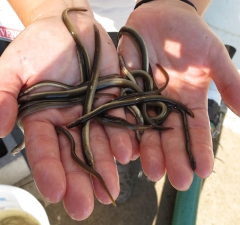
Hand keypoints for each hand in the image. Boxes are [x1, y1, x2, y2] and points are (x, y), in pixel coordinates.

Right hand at [0, 9, 132, 219]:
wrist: (72, 28)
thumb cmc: (40, 45)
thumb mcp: (15, 67)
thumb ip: (3, 95)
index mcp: (44, 117)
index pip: (45, 149)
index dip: (48, 170)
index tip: (54, 192)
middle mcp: (69, 120)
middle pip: (74, 154)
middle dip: (80, 180)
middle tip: (87, 206)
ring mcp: (93, 112)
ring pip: (99, 143)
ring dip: (105, 166)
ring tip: (110, 189)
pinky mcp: (114, 101)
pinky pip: (120, 121)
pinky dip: (124, 137)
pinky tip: (127, 154)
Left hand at [118, 0, 239, 189]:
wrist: (162, 15)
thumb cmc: (190, 34)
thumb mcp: (214, 57)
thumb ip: (229, 83)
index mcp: (188, 102)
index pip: (196, 131)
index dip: (200, 151)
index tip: (204, 171)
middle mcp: (166, 106)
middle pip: (170, 136)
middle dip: (174, 158)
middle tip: (177, 180)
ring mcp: (144, 99)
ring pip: (146, 129)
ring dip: (150, 150)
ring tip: (152, 170)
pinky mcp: (125, 89)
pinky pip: (124, 111)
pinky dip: (126, 128)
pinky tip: (128, 147)